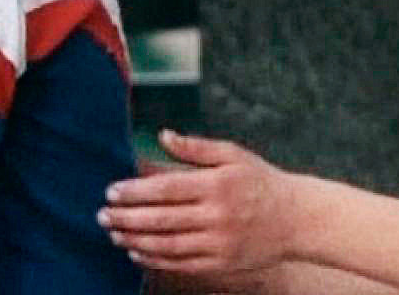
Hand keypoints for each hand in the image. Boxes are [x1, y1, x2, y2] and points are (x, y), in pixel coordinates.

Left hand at [99, 130, 294, 275]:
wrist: (296, 219)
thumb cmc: (260, 181)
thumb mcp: (233, 155)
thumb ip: (196, 148)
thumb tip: (162, 135)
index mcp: (217, 184)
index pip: (166, 189)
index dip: (135, 192)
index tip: (111, 191)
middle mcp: (216, 215)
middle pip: (161, 219)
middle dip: (127, 218)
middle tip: (102, 216)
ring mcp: (219, 243)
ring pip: (167, 245)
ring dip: (135, 240)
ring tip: (114, 234)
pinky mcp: (221, 264)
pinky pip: (181, 264)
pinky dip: (155, 259)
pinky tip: (137, 251)